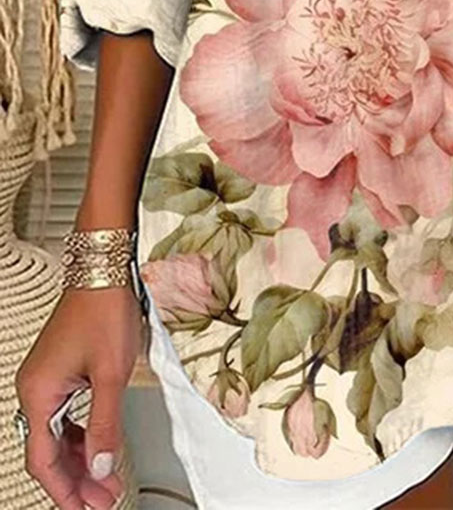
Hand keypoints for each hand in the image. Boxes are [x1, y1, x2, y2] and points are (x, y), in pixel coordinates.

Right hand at [15, 286, 144, 508]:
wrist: (104, 272)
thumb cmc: (104, 311)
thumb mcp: (111, 374)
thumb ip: (105, 425)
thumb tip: (103, 467)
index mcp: (38, 394)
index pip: (44, 460)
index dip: (66, 491)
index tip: (87, 509)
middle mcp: (35, 389)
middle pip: (49, 452)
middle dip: (77, 480)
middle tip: (104, 500)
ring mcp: (46, 380)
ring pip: (58, 436)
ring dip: (82, 460)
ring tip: (107, 481)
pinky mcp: (60, 371)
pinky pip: (64, 417)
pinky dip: (82, 436)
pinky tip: (98, 448)